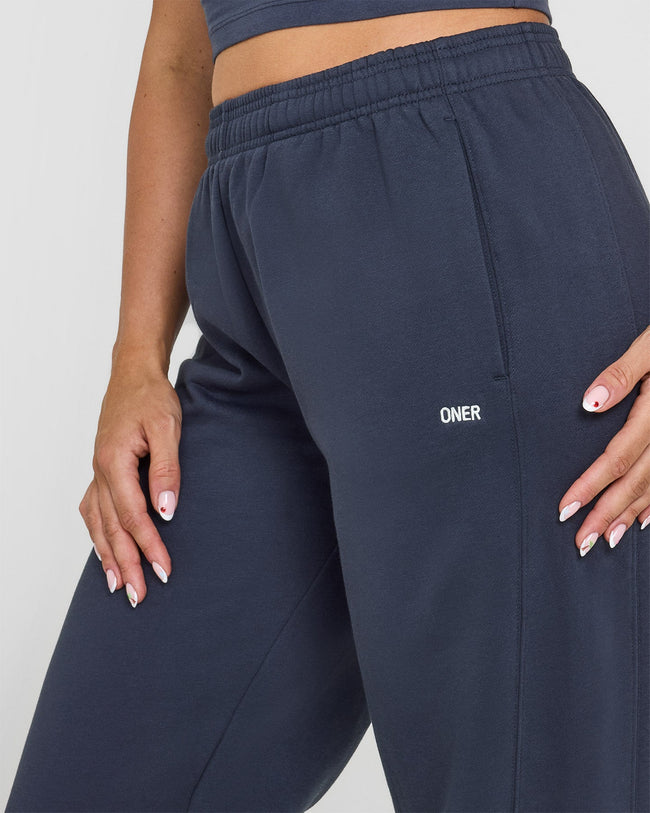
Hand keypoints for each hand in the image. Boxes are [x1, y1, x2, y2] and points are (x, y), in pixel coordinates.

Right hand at [78, 363, 181, 606]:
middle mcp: (100, 471)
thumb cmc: (152, 397)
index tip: (164, 571)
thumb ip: (167, 469)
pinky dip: (98, 534)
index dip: (148, 546)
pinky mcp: (102, 470)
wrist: (134, 375)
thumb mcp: (168, 428)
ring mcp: (98, 471)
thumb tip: (166, 510)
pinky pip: (94, 509)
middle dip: (127, 564)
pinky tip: (104, 549)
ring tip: (119, 586)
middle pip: (111, 528)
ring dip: (108, 556)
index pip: (133, 515)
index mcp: (115, 462)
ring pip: (98, 523)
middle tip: (140, 596)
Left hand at [558, 326, 649, 555]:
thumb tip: (590, 403)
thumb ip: (622, 373)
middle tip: (582, 543)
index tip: (566, 509)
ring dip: (632, 514)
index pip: (618, 458)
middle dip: (608, 514)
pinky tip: (646, 519)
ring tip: (609, 539)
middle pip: (637, 481)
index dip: (591, 487)